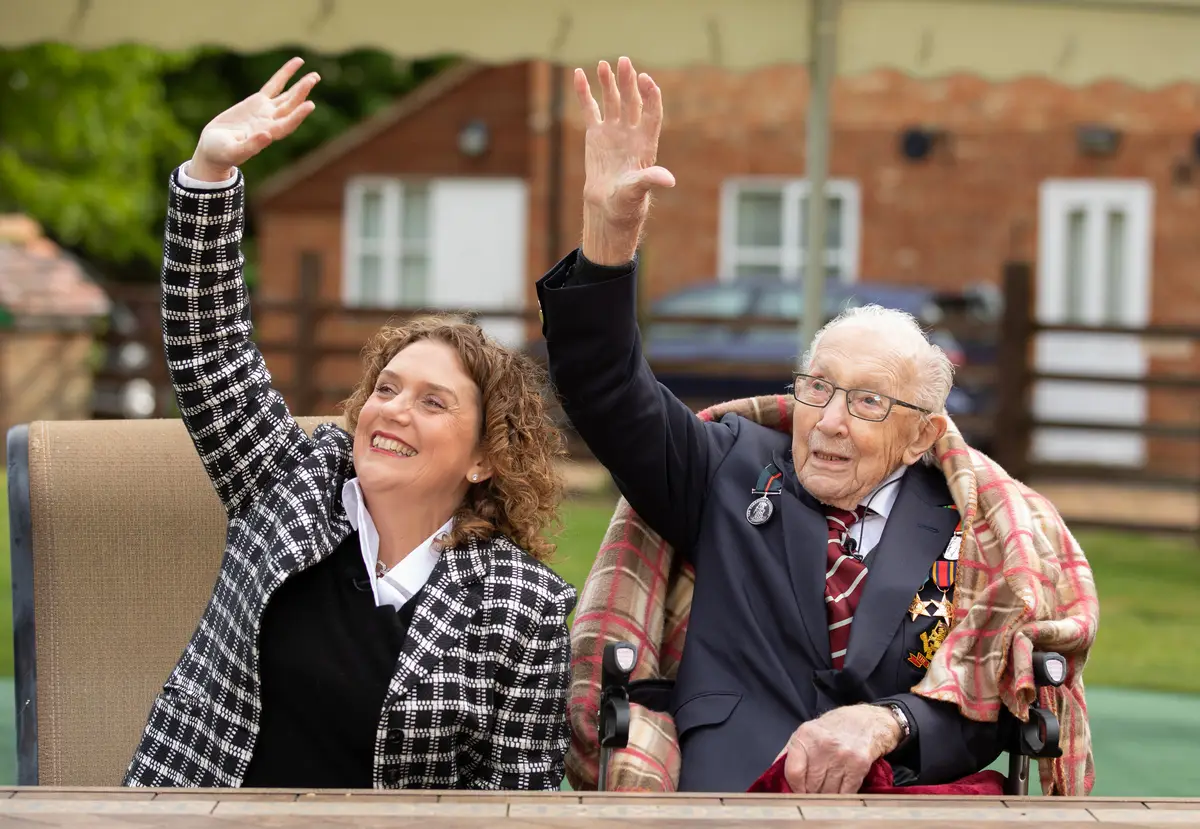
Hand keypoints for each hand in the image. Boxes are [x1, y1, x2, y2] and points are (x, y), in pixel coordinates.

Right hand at [188, 57, 319, 181]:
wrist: (214, 148)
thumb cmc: (222, 153)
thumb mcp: (233, 152)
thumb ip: (250, 146)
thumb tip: (267, 135)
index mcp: (267, 135)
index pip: (287, 124)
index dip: (298, 115)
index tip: (310, 105)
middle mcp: (271, 122)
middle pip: (290, 106)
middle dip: (302, 92)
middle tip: (314, 78)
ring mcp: (266, 111)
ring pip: (287, 96)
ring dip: (300, 86)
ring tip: (314, 76)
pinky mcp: (258, 102)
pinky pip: (274, 85)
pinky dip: (284, 75)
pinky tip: (297, 63)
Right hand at [573, 56, 675, 264]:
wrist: (608, 207)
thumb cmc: (627, 203)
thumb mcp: (638, 191)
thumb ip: (651, 181)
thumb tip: (669, 180)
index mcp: (646, 143)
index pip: (652, 113)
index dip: (650, 96)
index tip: (645, 79)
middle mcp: (631, 133)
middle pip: (632, 101)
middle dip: (628, 82)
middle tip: (624, 62)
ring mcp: (613, 131)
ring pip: (612, 101)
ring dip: (609, 82)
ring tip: (604, 64)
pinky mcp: (596, 134)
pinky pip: (590, 109)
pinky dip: (584, 93)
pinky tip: (578, 74)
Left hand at [780, 705, 901, 793]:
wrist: (864, 721)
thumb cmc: (831, 729)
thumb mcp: (806, 733)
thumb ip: (789, 754)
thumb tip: (773, 776)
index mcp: (805, 736)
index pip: (793, 773)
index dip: (794, 788)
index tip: (796, 793)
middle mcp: (824, 745)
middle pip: (811, 786)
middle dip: (810, 794)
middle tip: (811, 794)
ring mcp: (843, 756)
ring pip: (828, 793)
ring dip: (825, 797)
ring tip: (825, 792)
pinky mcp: (859, 765)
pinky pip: (845, 793)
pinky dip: (840, 797)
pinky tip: (838, 792)